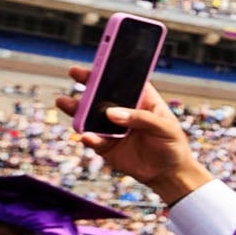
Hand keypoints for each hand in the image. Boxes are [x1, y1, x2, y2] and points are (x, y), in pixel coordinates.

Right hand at [55, 67, 212, 203]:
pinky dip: (88, 137)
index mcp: (142, 101)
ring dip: (77, 108)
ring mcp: (112, 128)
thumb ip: (140, 119)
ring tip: (63, 101)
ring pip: (91, 115)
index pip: (126, 81)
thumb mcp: (165, 128)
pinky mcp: (106, 146)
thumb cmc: (172, 145)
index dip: (113, 70)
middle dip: (88, 83)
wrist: (168, 174)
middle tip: (74, 72)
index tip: (100, 60)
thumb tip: (111, 113)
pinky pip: (93, 139)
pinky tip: (87, 136)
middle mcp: (124, 111)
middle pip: (103, 94)